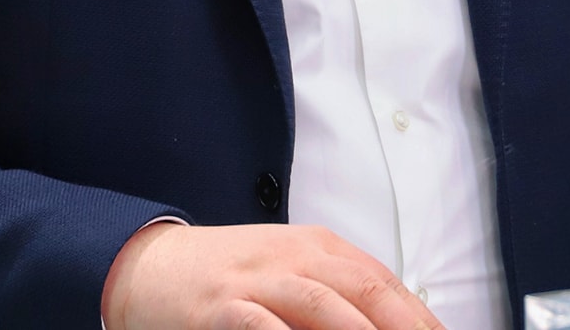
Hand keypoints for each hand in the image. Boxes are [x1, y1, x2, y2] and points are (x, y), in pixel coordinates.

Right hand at [102, 221, 446, 329]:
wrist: (148, 265)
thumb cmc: (228, 276)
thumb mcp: (290, 269)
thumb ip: (338, 292)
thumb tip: (397, 321)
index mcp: (319, 248)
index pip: (386, 284)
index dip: (420, 319)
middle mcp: (295, 258)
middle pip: (366, 292)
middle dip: (404, 328)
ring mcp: (258, 282)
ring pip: (325, 306)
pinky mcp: (222, 310)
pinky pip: (263, 327)